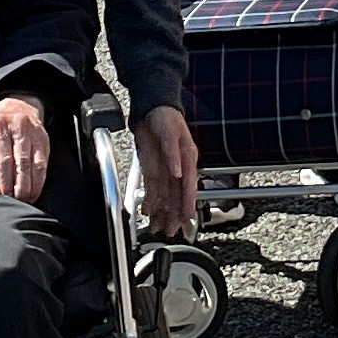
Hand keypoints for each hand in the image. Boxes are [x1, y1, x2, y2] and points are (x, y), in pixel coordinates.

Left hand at [0, 93, 53, 203]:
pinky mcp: (44, 140)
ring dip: (32, 185)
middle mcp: (18, 130)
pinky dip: (40, 179)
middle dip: (20, 185)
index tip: (4, 194)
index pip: (4, 158)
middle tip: (17, 201)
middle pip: (22, 162)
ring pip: (35, 163)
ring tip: (27, 199)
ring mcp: (34, 134)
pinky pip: (44, 163)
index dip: (5, 179)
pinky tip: (35, 190)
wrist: (17, 104)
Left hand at [136, 104, 198, 232]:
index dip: (187, 203)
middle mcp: (178, 167)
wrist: (151, 107)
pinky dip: (151, 201)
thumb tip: (178, 173)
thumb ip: (174, 154)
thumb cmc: (165, 117)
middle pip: (177, 195)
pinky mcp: (153, 168)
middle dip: (174, 214)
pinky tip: (149, 212)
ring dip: (163, 211)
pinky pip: (153, 189)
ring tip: (159, 227)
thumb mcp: (170, 132)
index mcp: (187, 158)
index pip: (189, 185)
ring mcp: (166, 169)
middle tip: (172, 230)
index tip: (186, 217)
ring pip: (166, 196)